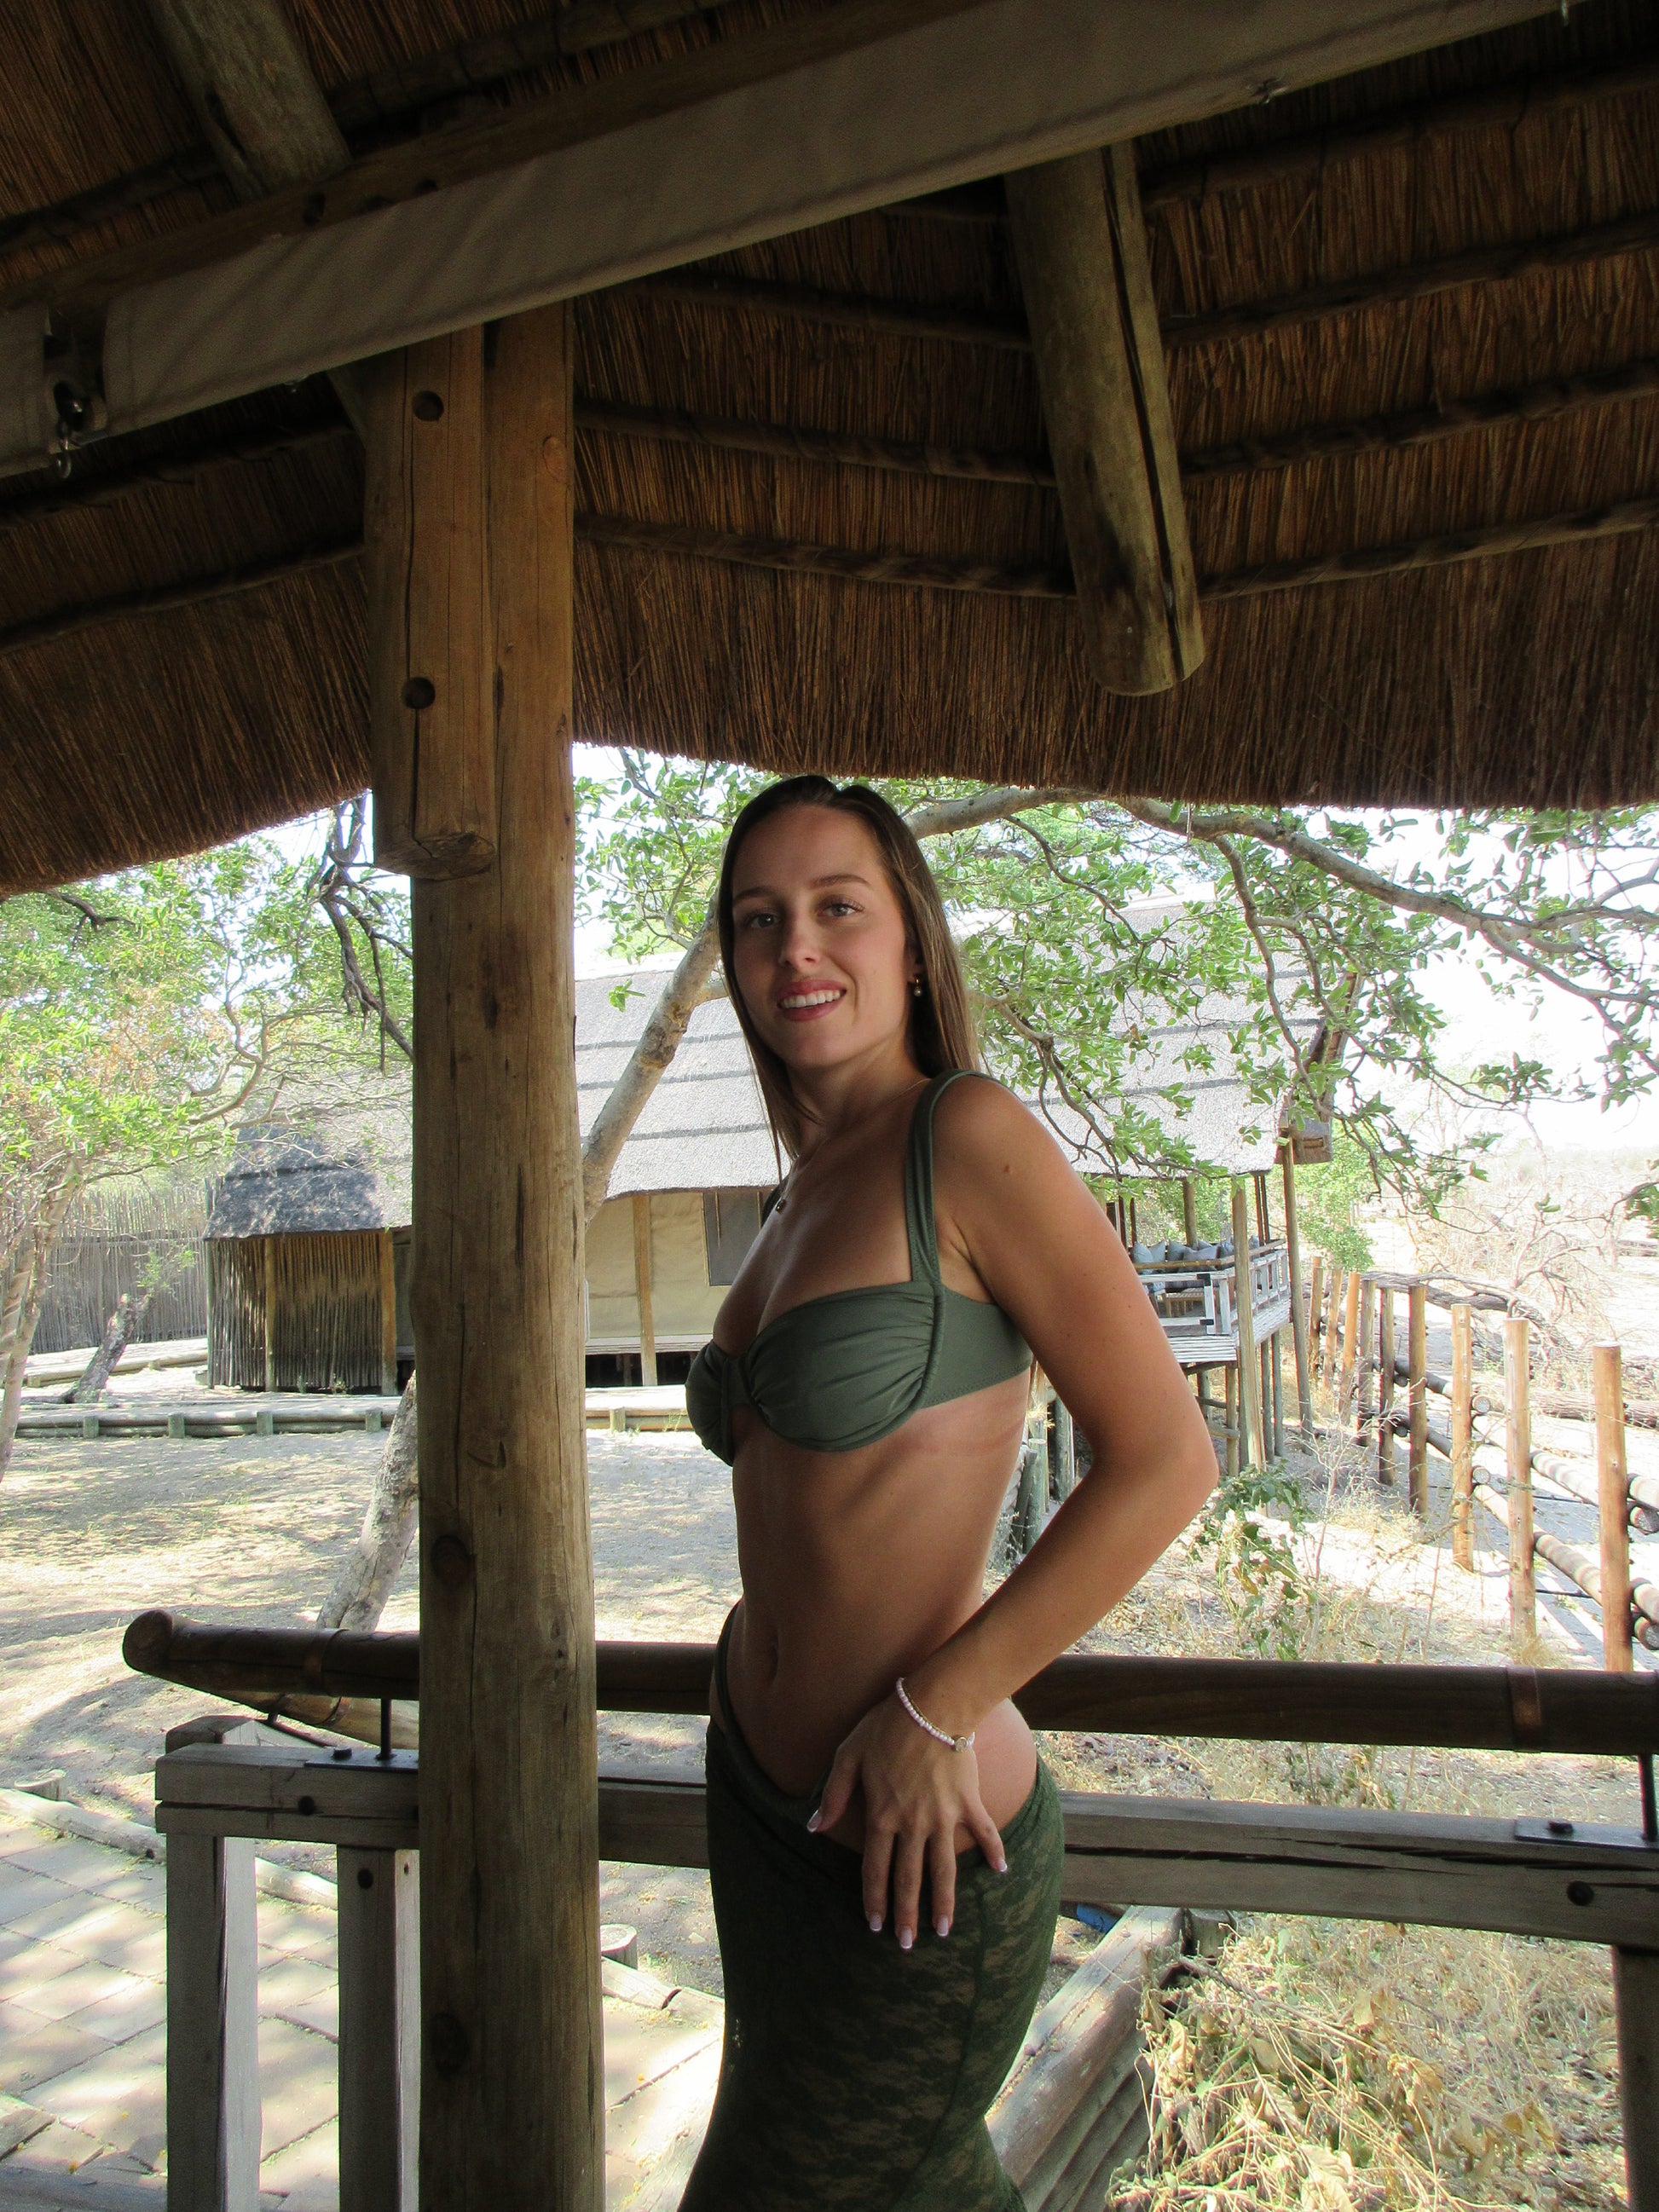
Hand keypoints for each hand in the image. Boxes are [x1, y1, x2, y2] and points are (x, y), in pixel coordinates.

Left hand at [810, 1691, 1006, 1948]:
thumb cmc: (886, 1726)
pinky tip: (1001, 1872)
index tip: (874, 1925)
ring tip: (944, 1930)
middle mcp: (913, 1824)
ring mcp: (944, 1816)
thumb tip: (814, 1827)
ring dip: (944, 1902)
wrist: (932, 1705)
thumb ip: (833, 1794)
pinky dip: (994, 1852)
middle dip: (907, 1915)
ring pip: (944, 1869)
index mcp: (882, 1815)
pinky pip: (984, 1833)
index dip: (874, 1900)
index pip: (875, 1869)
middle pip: (909, 1879)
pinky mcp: (968, 1802)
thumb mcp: (848, 1755)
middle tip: (908, 1945)